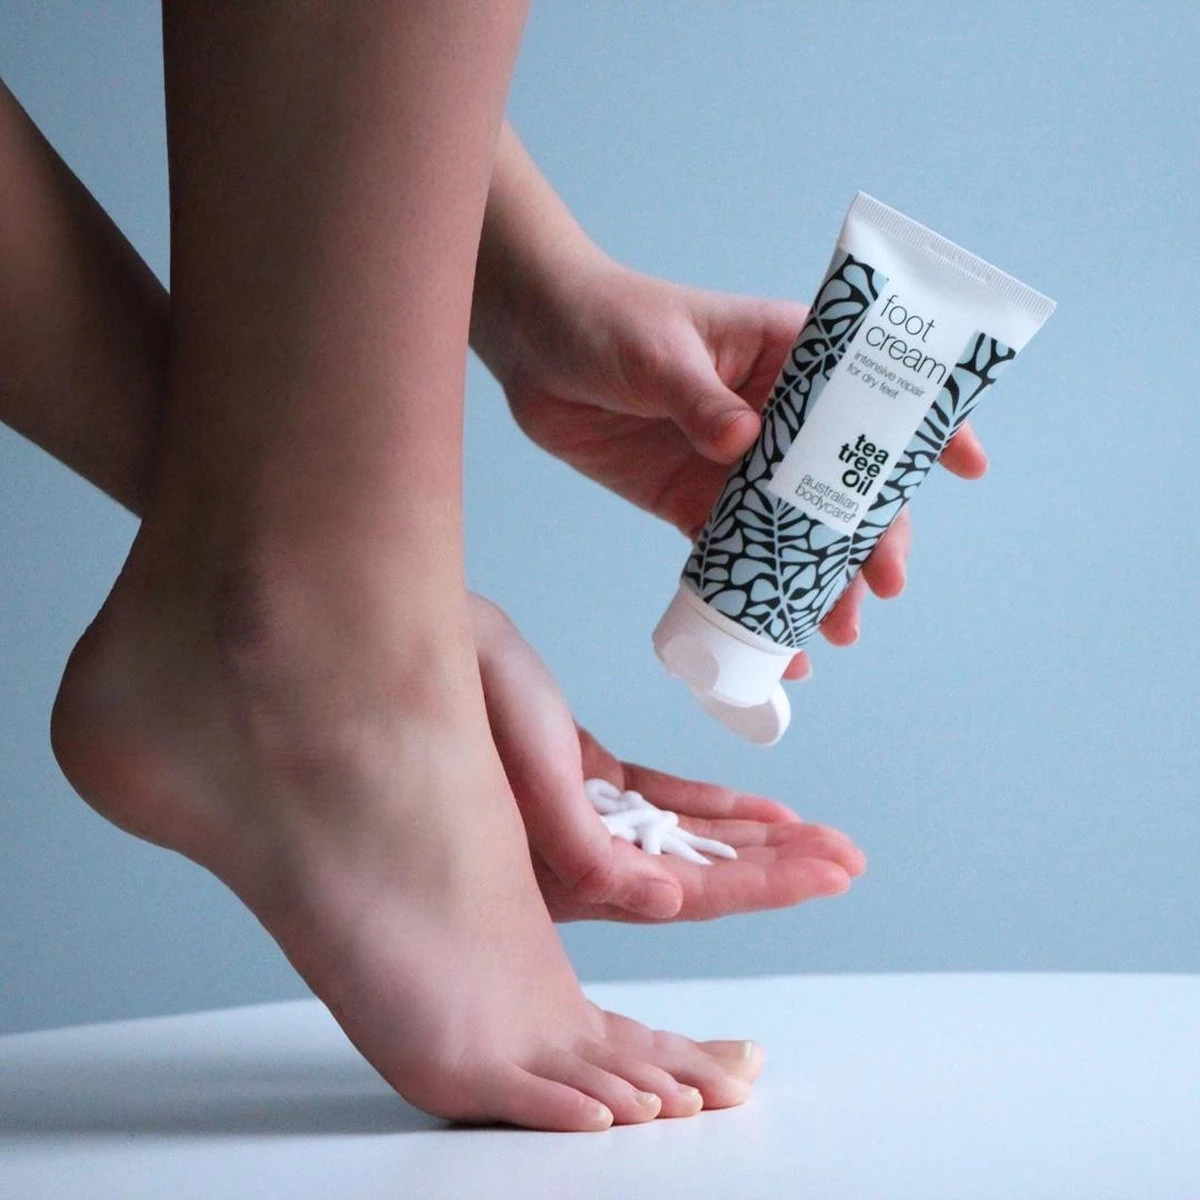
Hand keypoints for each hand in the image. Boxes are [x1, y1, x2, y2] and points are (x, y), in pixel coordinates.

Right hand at [470, 594, 865, 921]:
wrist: (426, 646)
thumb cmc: (467, 705)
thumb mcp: (529, 775)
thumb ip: (586, 852)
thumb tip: (662, 904)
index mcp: (563, 869)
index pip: (682, 893)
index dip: (761, 885)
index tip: (830, 874)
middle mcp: (578, 856)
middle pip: (696, 872)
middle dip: (775, 867)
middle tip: (848, 859)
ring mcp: (585, 815)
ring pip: (686, 838)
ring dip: (754, 838)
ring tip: (821, 838)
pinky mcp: (585, 777)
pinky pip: (661, 801)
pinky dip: (711, 805)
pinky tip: (761, 808)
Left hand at [498, 259, 987, 675]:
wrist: (533, 346)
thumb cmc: (604, 318)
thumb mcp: (658, 350)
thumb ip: (700, 397)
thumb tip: (742, 445)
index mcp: (784, 356)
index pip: (870, 388)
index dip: (922, 426)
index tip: (967, 468)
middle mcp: (772, 415)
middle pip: (840, 478)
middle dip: (868, 534)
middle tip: (883, 586)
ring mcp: (734, 464)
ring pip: (794, 528)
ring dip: (818, 579)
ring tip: (839, 632)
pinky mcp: (690, 501)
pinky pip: (732, 555)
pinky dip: (753, 596)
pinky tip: (775, 639)